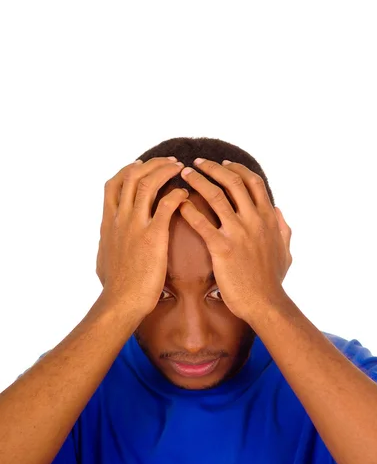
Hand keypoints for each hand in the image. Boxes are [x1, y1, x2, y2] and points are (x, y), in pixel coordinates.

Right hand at [96, 156, 187, 316]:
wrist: (121, 302)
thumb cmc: (115, 286)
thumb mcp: (104, 257)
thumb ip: (107, 242)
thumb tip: (107, 240)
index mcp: (108, 222)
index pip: (113, 184)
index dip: (128, 170)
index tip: (142, 165)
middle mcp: (120, 219)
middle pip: (131, 176)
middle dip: (152, 164)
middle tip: (170, 161)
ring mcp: (135, 226)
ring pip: (148, 184)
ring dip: (165, 171)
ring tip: (180, 168)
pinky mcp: (153, 237)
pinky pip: (166, 205)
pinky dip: (177, 194)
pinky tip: (185, 195)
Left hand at [178, 159, 291, 323]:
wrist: (265, 304)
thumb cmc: (272, 281)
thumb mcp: (285, 251)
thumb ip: (283, 229)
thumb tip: (278, 212)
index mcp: (268, 218)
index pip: (253, 182)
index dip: (237, 169)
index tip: (224, 163)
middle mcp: (255, 221)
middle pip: (234, 182)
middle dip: (214, 168)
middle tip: (197, 162)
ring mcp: (239, 233)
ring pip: (216, 196)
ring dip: (199, 181)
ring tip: (184, 174)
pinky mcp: (223, 249)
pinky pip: (202, 224)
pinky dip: (189, 211)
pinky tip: (178, 204)